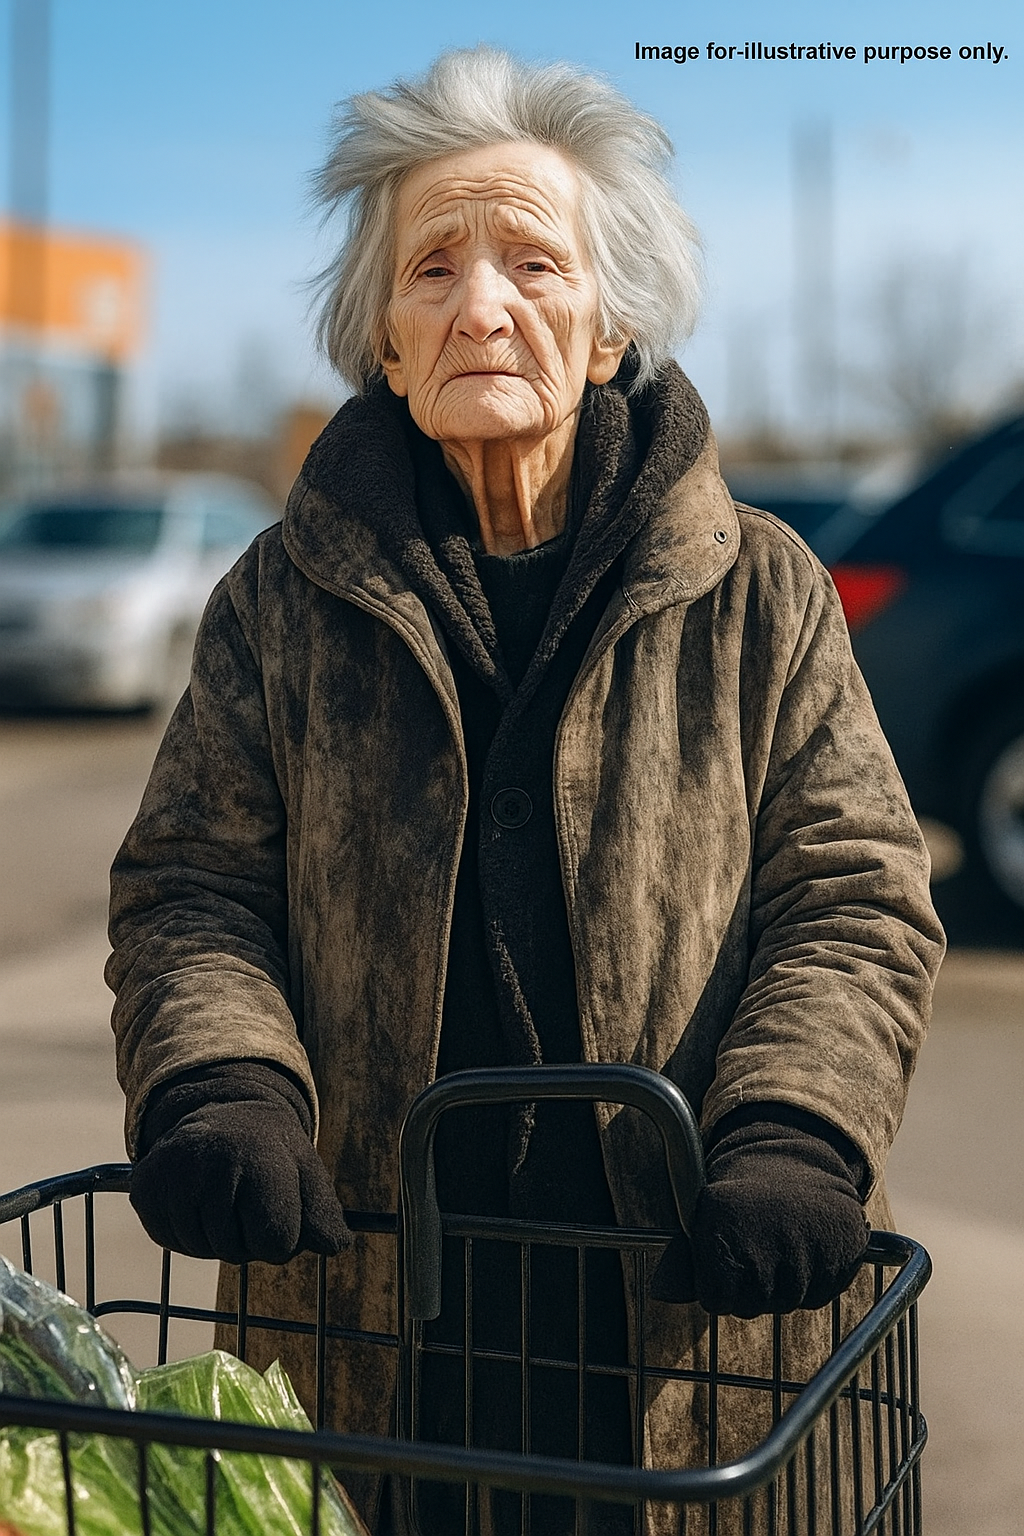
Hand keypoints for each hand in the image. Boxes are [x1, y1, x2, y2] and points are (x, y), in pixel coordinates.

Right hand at [130, 1061, 350, 1263]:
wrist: (221, 1114)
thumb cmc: (271, 1153)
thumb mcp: (307, 1175)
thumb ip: (325, 1215)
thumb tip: (337, 1247)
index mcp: (261, 1160)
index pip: (276, 1245)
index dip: (283, 1237)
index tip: (279, 1206)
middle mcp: (213, 1162)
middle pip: (236, 1252)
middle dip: (247, 1238)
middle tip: (247, 1199)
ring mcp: (173, 1173)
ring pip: (201, 1250)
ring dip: (216, 1238)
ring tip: (223, 1197)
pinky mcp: (145, 1187)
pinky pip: (170, 1241)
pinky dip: (186, 1233)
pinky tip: (196, 1201)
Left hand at [650, 1105, 869, 1316]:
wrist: (794, 1165)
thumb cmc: (741, 1201)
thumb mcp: (704, 1218)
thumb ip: (684, 1260)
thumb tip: (662, 1293)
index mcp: (724, 1234)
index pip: (716, 1301)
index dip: (718, 1287)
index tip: (725, 1262)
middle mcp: (766, 1246)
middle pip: (752, 1306)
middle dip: (750, 1289)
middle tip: (756, 1253)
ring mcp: (807, 1252)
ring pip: (787, 1303)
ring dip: (782, 1285)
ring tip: (779, 1246)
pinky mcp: (840, 1255)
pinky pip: (818, 1295)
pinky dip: (812, 1280)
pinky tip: (804, 1250)